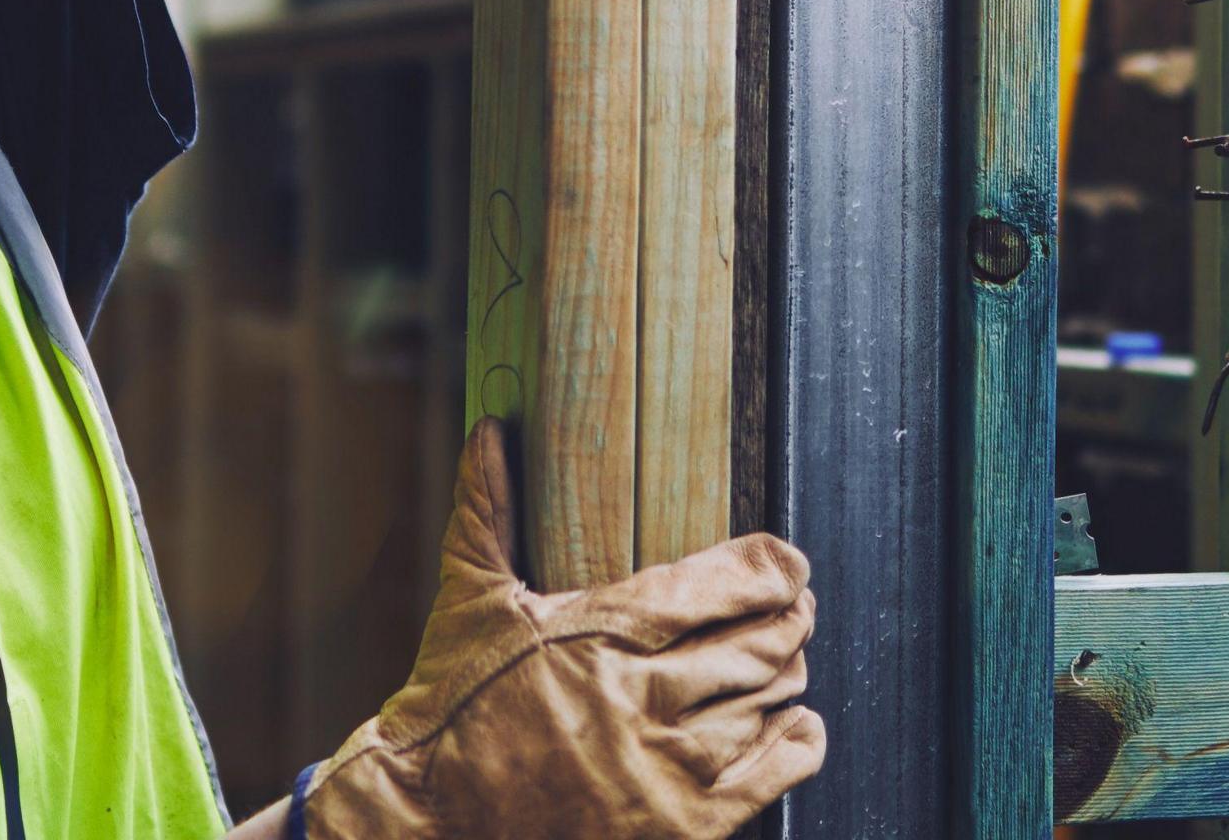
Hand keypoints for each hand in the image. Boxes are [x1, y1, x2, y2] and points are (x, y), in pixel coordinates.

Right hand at [304, 421, 826, 839]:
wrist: (431, 820)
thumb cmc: (451, 705)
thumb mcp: (468, 600)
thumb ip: (487, 509)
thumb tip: (489, 429)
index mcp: (603, 634)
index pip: (723, 585)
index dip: (772, 569)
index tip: (787, 562)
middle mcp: (645, 699)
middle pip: (762, 644)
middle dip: (791, 617)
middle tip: (794, 605)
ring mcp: (667, 769)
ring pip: (771, 702)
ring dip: (790, 672)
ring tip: (787, 654)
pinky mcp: (680, 825)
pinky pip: (773, 777)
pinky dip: (798, 742)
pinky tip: (797, 723)